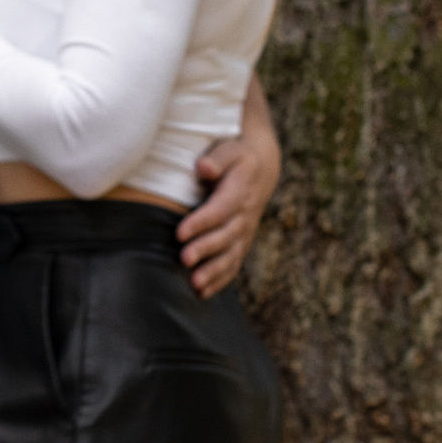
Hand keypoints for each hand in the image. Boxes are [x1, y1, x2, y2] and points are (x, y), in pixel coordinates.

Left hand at [177, 126, 277, 296]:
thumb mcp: (230, 149)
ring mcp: (245, 232)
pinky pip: (233, 265)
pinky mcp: (241, 244)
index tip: (180, 232)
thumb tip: (203, 167)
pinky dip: (219, 280)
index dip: (202, 221)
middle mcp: (245, 215)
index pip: (221, 209)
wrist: (261, 170)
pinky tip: (201, 293)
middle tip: (184, 259)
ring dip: (213, 271)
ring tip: (194, 284)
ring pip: (231, 255)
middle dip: (205, 249)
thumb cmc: (236, 157)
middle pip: (226, 236)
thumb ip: (218, 158)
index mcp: (241, 190)